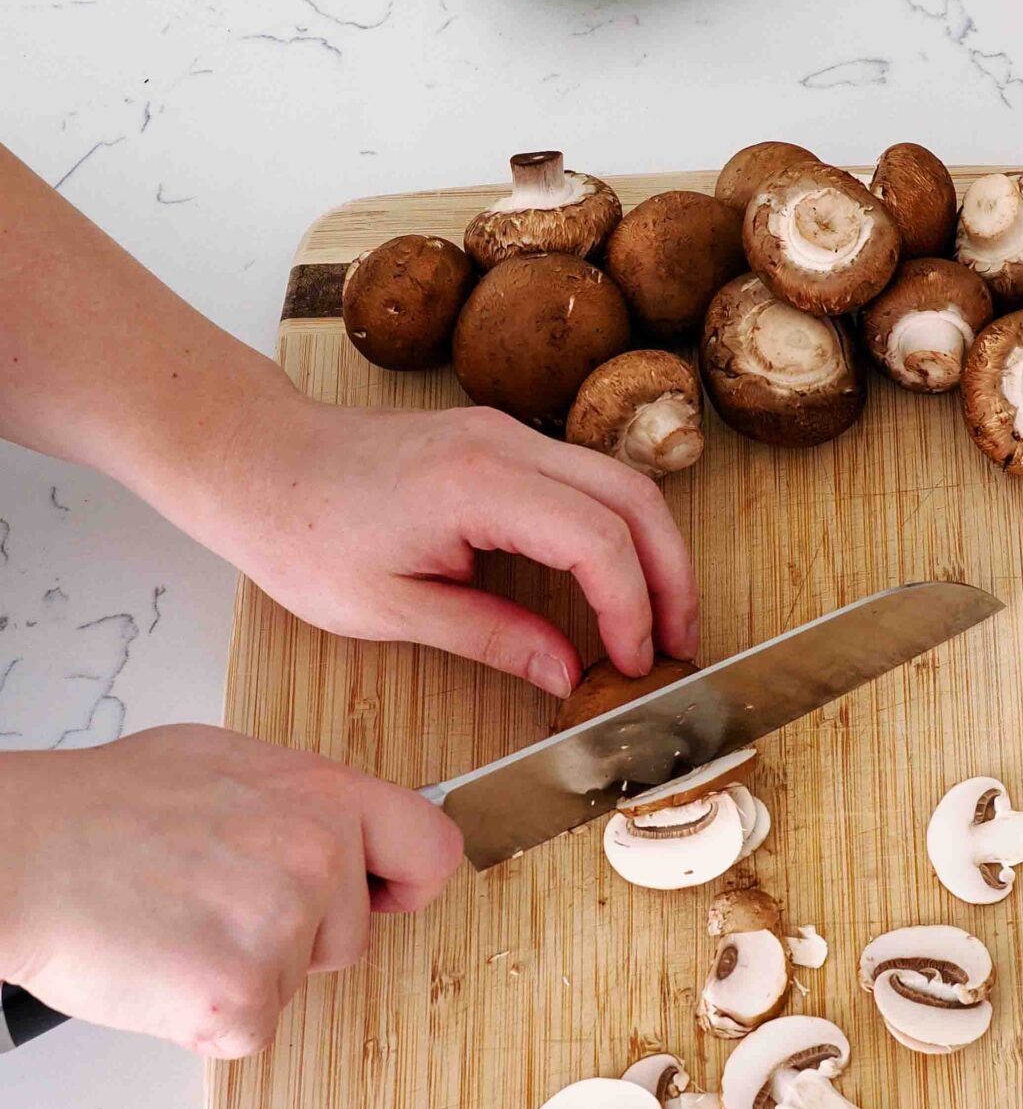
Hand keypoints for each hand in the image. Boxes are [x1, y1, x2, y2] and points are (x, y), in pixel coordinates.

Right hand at [0, 726, 462, 1054]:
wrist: (25, 854)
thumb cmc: (105, 806)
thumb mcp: (228, 764)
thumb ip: (302, 801)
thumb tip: (344, 831)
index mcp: (323, 795)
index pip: (430, 848)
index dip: (408, 882)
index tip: (385, 895)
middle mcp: (318, 857)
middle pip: (351, 935)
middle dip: (297, 936)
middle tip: (213, 902)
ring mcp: (283, 930)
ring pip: (296, 982)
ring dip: (248, 972)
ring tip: (178, 924)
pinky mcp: (242, 999)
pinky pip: (251, 1028)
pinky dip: (208, 1015)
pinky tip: (163, 966)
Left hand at [216, 396, 699, 699]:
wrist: (257, 462)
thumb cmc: (305, 536)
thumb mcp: (392, 609)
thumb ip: (492, 637)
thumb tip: (569, 674)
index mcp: (477, 485)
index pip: (597, 540)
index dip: (631, 607)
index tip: (633, 664)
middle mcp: (505, 445)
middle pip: (634, 499)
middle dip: (671, 575)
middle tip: (680, 644)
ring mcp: (507, 435)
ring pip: (620, 482)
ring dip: (652, 550)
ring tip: (659, 621)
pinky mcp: (501, 441)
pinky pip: (585, 479)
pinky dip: (617, 530)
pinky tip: (613, 584)